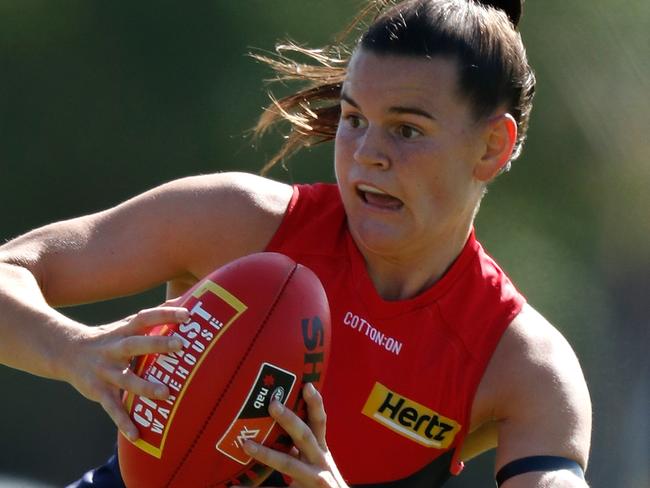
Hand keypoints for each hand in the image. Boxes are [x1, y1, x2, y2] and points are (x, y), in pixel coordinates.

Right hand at [61, 306, 188, 440]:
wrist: (65, 352)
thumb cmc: (108, 337)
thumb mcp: (125, 324)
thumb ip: (152, 317)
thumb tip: (181, 299)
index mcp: (124, 330)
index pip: (146, 317)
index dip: (166, 314)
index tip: (188, 313)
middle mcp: (115, 348)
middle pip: (136, 344)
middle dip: (158, 344)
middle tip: (181, 344)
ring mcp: (105, 370)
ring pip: (126, 379)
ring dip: (145, 387)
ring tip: (166, 394)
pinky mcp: (98, 391)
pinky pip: (112, 408)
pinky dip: (123, 422)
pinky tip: (137, 435)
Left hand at [236, 383, 348, 487]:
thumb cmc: (320, 479)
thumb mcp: (316, 460)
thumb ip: (300, 446)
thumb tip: (273, 427)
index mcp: (320, 449)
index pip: (318, 422)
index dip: (315, 404)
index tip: (307, 385)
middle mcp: (320, 461)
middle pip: (305, 436)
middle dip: (289, 420)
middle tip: (272, 404)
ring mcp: (314, 478)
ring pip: (289, 464)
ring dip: (267, 454)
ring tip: (246, 445)